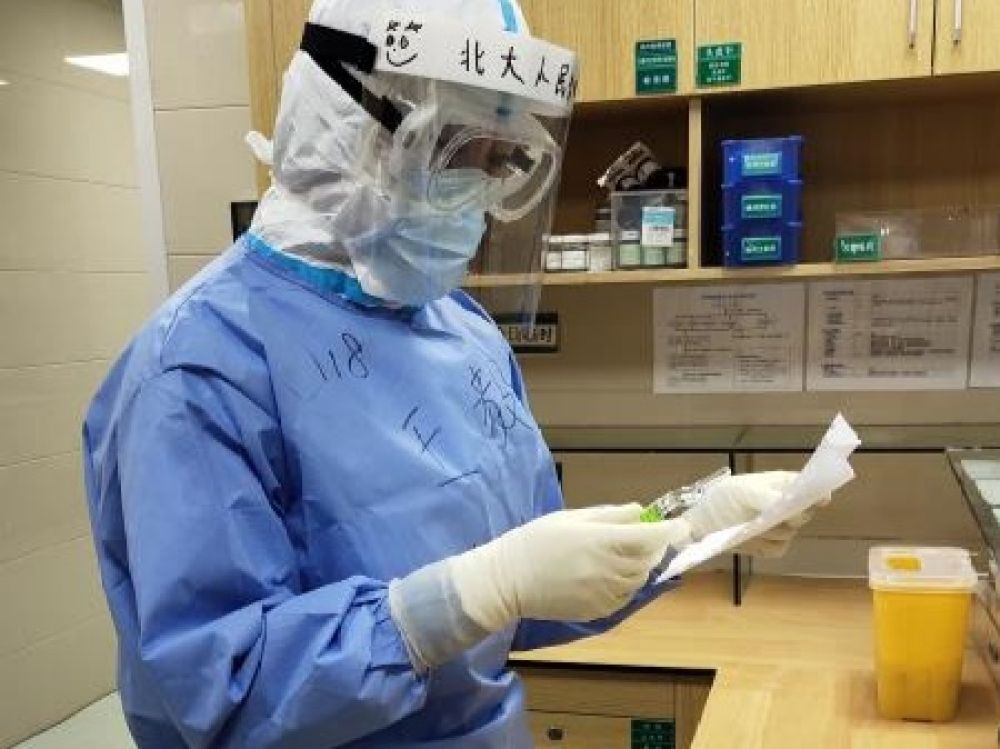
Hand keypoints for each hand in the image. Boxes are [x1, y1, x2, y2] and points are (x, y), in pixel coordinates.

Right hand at [448, 504, 687, 628]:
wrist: (508, 581)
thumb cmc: (536, 541)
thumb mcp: (570, 518)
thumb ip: (609, 515)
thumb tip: (640, 512)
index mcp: (601, 541)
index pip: (650, 537)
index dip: (671, 531)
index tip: (682, 526)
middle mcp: (608, 570)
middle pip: (649, 560)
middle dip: (653, 547)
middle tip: (646, 536)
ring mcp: (604, 595)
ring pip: (639, 579)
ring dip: (640, 566)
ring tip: (621, 554)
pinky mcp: (599, 612)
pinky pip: (625, 596)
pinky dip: (626, 584)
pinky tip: (607, 574)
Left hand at [679, 472, 825, 557]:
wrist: (704, 522)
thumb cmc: (723, 498)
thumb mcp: (741, 491)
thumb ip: (765, 496)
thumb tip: (786, 505)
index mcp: (782, 484)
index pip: (810, 487)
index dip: (818, 493)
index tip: (821, 499)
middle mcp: (786, 505)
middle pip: (804, 514)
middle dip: (787, 517)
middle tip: (768, 516)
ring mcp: (780, 526)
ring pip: (790, 533)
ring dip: (770, 531)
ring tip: (749, 525)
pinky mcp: (771, 545)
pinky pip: (777, 549)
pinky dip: (763, 546)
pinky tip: (749, 539)